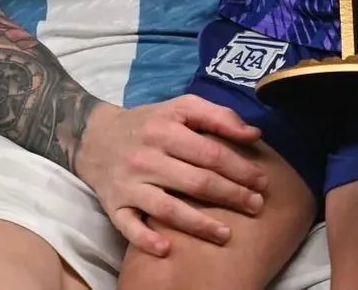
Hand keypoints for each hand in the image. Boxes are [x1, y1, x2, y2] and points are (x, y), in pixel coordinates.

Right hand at [75, 96, 266, 255]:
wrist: (95, 137)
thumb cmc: (149, 123)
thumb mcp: (180, 108)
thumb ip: (217, 116)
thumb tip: (254, 134)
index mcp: (166, 128)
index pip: (210, 152)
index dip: (240, 168)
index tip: (262, 182)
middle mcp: (147, 156)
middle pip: (195, 182)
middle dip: (230, 196)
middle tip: (256, 207)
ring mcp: (129, 183)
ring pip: (168, 208)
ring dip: (200, 224)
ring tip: (227, 235)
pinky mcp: (114, 206)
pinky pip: (130, 226)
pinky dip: (147, 239)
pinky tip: (167, 249)